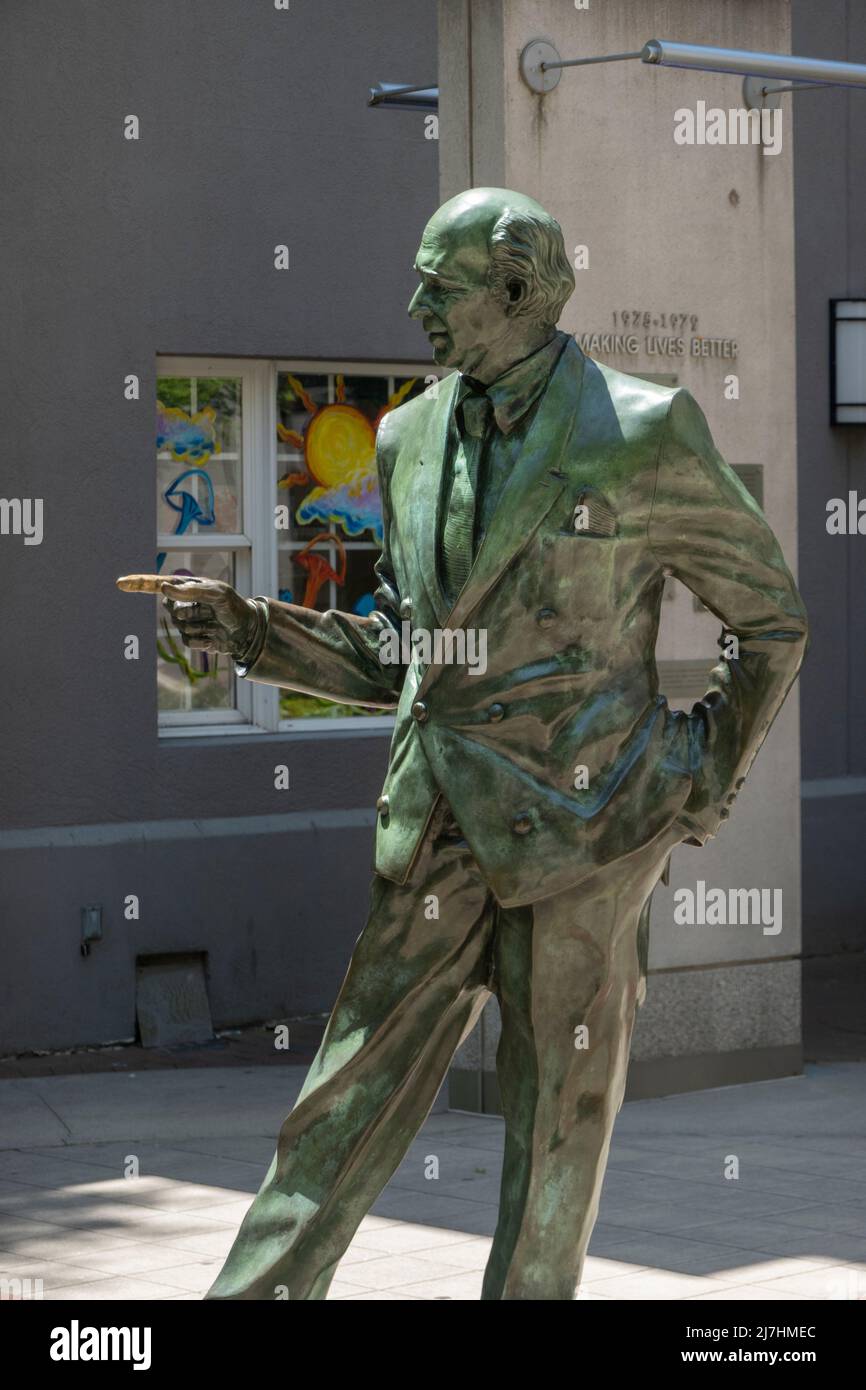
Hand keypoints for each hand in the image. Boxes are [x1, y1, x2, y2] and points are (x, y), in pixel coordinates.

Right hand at [116, 574, 257, 656]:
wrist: (248, 630)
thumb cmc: (234, 606)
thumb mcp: (217, 594)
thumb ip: (192, 590)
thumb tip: (164, 588)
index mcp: (186, 587)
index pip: (157, 584)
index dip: (138, 584)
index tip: (120, 583)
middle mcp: (182, 603)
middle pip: (171, 610)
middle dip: (191, 612)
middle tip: (211, 610)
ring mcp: (185, 621)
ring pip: (180, 627)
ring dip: (200, 626)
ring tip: (215, 622)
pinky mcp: (191, 637)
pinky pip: (187, 642)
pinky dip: (201, 640)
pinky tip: (213, 637)